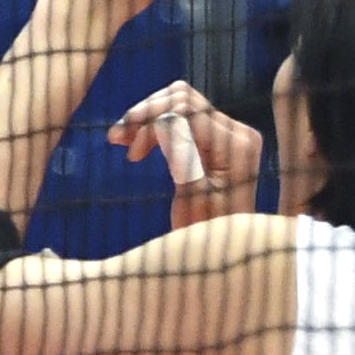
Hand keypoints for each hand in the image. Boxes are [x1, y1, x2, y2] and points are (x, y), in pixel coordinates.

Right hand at [106, 81, 263, 225]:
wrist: (222, 255)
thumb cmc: (207, 236)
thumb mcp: (192, 200)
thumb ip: (182, 158)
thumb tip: (163, 122)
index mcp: (236, 145)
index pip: (185, 113)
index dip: (150, 124)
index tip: (128, 153)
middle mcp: (237, 132)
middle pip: (182, 98)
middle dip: (145, 114)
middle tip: (117, 139)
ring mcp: (229, 133)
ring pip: (178, 101)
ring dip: (147, 116)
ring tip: (121, 139)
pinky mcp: (216, 138)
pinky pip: (181, 115)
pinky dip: (155, 123)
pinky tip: (137, 143)